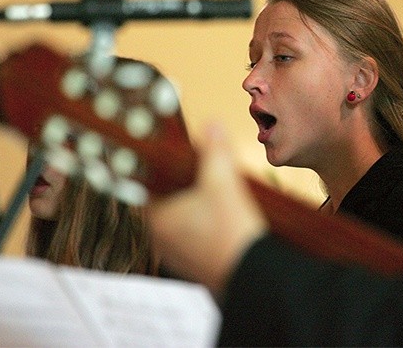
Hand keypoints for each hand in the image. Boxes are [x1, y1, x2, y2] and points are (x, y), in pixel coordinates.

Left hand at [147, 123, 266, 294]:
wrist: (255, 277)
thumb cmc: (233, 232)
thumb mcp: (224, 183)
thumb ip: (216, 152)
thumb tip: (212, 125)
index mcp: (158, 219)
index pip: (147, 185)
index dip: (163, 166)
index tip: (179, 156)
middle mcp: (162, 240)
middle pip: (168, 201)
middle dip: (186, 184)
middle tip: (205, 170)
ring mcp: (180, 256)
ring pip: (183, 220)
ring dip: (198, 205)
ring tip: (221, 191)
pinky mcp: (198, 265)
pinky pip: (196, 237)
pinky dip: (208, 224)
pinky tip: (229, 217)